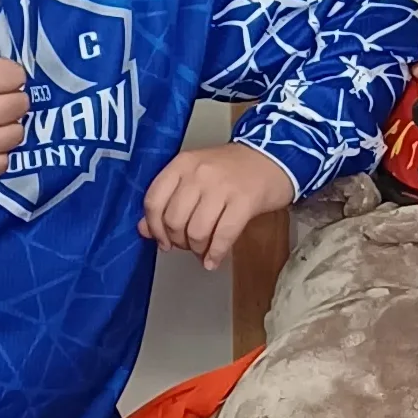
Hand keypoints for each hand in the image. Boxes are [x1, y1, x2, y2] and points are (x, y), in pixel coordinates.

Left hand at [139, 141, 295, 273]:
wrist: (273, 157)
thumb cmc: (231, 169)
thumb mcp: (195, 176)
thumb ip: (168, 199)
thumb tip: (145, 229)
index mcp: (182, 164)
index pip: (154, 201)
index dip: (154, 227)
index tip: (162, 240)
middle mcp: (199, 173)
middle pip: (174, 220)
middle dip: (178, 241)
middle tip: (187, 245)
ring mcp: (222, 186)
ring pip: (196, 231)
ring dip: (197, 249)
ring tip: (203, 250)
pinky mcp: (244, 201)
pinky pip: (222, 236)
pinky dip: (215, 254)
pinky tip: (214, 260)